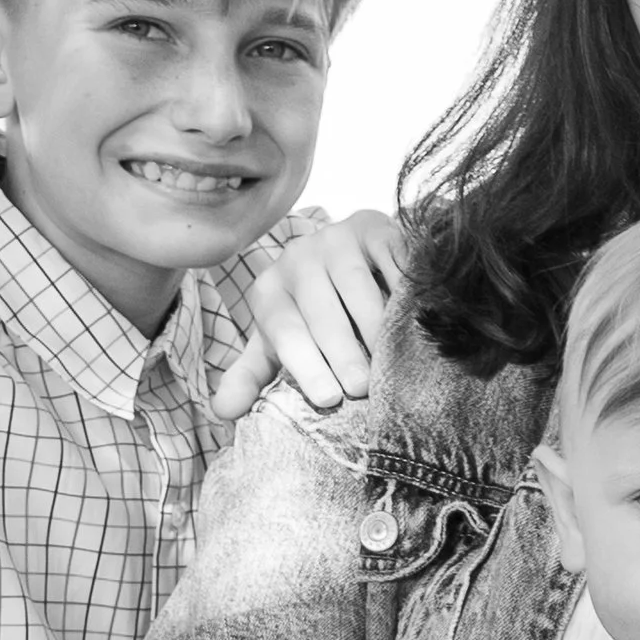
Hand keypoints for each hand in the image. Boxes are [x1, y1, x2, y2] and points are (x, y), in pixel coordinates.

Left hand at [209, 208, 407, 418]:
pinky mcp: (373, 227)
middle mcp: (297, 259)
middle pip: (321, 313)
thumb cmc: (313, 313)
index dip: (306, 366)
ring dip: (377, 327)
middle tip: (363, 389)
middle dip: (342, 354)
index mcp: (270, 290)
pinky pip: (390, 261)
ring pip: (357, 287)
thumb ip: (252, 375)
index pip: (286, 332)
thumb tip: (223, 412)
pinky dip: (404, 290)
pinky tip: (416, 317)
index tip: (328, 399)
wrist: (347, 254)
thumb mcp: (278, 343)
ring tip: (392, 361)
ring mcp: (336, 239)